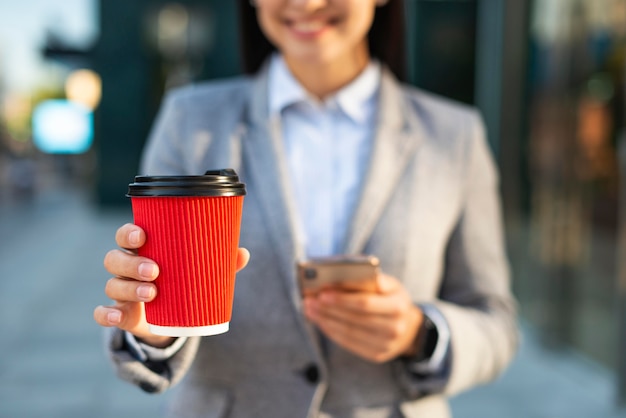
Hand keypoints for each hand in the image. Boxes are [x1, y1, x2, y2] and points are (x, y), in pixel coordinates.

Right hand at [93, 223, 249, 346]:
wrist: (171, 317)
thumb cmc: (183, 282)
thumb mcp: (199, 272)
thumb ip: (220, 263)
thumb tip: (243, 253)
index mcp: (143, 249)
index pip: (126, 235)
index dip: (129, 233)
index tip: (143, 235)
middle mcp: (126, 267)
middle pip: (114, 259)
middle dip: (132, 263)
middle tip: (155, 270)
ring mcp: (121, 291)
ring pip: (112, 285)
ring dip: (129, 288)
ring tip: (153, 293)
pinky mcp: (120, 313)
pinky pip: (103, 313)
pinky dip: (106, 315)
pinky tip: (117, 316)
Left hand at [303, 274, 421, 362]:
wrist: (408, 327)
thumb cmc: (391, 299)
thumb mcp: (390, 285)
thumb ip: (373, 279)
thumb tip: (345, 276)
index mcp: (398, 305)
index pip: (365, 303)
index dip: (342, 298)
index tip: (322, 292)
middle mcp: (395, 327)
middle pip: (354, 319)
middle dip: (329, 309)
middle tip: (309, 300)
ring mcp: (386, 344)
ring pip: (348, 332)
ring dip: (325, 320)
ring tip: (309, 309)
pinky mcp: (377, 355)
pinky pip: (349, 343)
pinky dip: (331, 331)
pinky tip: (320, 321)